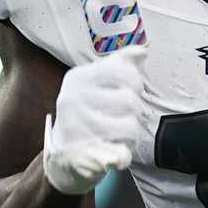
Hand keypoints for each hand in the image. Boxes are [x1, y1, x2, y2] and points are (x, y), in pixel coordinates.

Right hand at [42, 47, 147, 195]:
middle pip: (131, 102)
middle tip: (124, 117)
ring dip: (132, 135)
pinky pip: (121, 155)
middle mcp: (72, 101)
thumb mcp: (98, 82)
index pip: (123, 72)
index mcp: (78, 79)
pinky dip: (124, 156)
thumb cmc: (89, 112)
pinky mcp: (84, 157)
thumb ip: (120, 63)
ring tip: (119, 135)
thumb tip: (144, 50)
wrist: (63, 154)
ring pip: (131, 129)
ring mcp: (76, 129)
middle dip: (135, 112)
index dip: (135, 83)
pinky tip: (116, 152)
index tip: (130, 91)